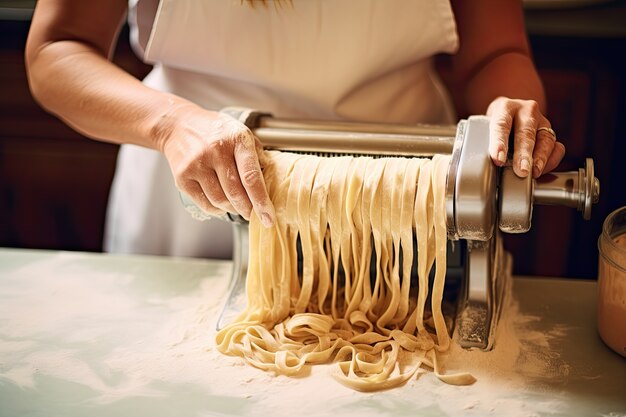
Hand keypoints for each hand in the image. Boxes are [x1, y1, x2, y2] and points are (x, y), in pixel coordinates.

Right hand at [159, 105, 274, 226]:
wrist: (178, 125)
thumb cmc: (215, 131)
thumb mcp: (240, 133)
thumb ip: (257, 154)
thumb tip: (270, 179)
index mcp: (237, 139)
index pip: (251, 177)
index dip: (261, 201)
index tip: (269, 218)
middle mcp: (216, 150)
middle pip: (236, 193)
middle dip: (248, 209)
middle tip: (253, 213)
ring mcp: (197, 164)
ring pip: (220, 201)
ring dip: (233, 209)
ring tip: (237, 206)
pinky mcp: (183, 176)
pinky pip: (205, 204)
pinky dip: (217, 209)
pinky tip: (221, 203)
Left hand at [487, 97, 565, 177]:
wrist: (508, 114)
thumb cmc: (494, 124)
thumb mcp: (484, 127)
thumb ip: (485, 141)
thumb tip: (486, 164)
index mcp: (505, 107)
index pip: (502, 124)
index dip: (500, 143)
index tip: (498, 159)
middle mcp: (526, 111)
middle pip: (526, 132)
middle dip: (523, 153)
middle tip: (521, 170)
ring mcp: (542, 121)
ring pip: (545, 140)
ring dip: (540, 158)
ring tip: (533, 173)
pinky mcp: (551, 133)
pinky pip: (557, 148)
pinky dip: (551, 160)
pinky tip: (541, 170)